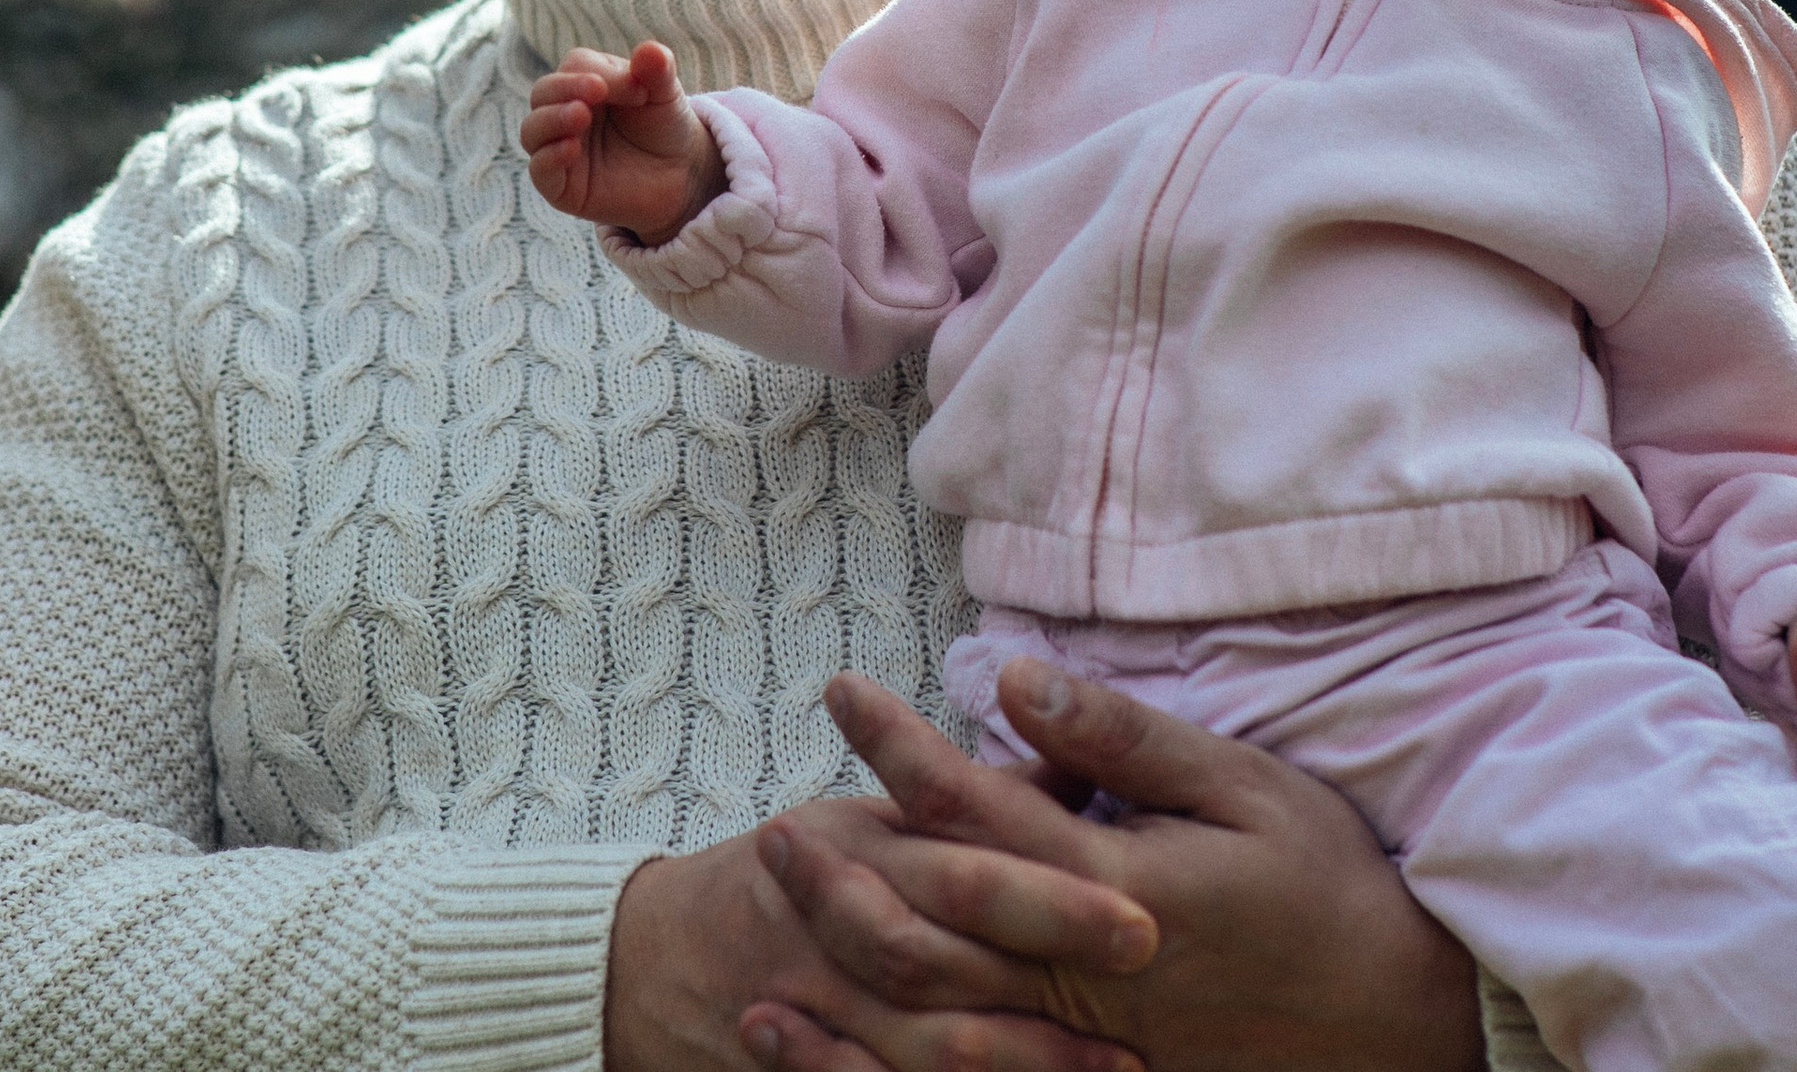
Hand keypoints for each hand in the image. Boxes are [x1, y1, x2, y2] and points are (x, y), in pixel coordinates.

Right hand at [522, 42, 722, 244]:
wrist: (681, 175)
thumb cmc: (665, 126)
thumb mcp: (666, 95)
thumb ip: (658, 71)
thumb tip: (650, 50)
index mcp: (585, 82)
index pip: (575, 66)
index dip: (602, 73)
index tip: (639, 91)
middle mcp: (564, 112)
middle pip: (543, 92)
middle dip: (565, 88)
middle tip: (597, 91)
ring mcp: (559, 148)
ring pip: (532, 130)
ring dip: (552, 119)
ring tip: (581, 115)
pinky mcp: (560, 186)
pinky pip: (540, 170)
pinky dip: (549, 157)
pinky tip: (572, 149)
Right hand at [607, 796, 1157, 1071]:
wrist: (647, 962)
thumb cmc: (786, 871)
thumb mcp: (864, 815)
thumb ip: (974, 801)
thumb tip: (1078, 756)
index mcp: (862, 849)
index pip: (966, 872)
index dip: (1053, 901)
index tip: (1145, 918)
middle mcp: (837, 931)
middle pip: (953, 965)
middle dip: (1054, 988)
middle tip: (1148, 996)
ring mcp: (816, 1015)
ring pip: (926, 1051)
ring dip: (1026, 1064)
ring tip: (1117, 1070)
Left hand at [746, 668, 1480, 1071]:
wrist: (1407, 1030)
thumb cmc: (1331, 888)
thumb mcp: (1241, 788)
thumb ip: (1122, 739)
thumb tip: (1020, 675)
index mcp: (1108, 882)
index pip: (971, 803)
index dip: (894, 744)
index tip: (839, 690)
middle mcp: (1077, 970)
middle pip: (925, 920)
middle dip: (840, 869)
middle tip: (769, 827)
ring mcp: (1083, 1043)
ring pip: (931, 1018)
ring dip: (844, 972)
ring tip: (782, 933)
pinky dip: (885, 1068)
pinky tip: (833, 1045)